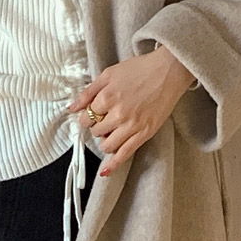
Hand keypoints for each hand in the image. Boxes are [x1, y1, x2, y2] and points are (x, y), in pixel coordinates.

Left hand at [70, 46, 194, 174]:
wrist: (168, 72)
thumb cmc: (140, 69)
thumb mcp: (109, 74)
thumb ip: (89, 92)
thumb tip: (72, 108)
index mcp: (107, 97)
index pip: (86, 117)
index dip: (87, 117)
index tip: (91, 115)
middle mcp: (118, 114)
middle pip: (96, 131)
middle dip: (97, 127)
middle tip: (104, 120)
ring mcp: (131, 126)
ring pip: (107, 145)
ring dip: (105, 141)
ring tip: (110, 133)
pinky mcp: (144, 134)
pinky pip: (125, 154)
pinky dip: (113, 165)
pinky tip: (105, 172)